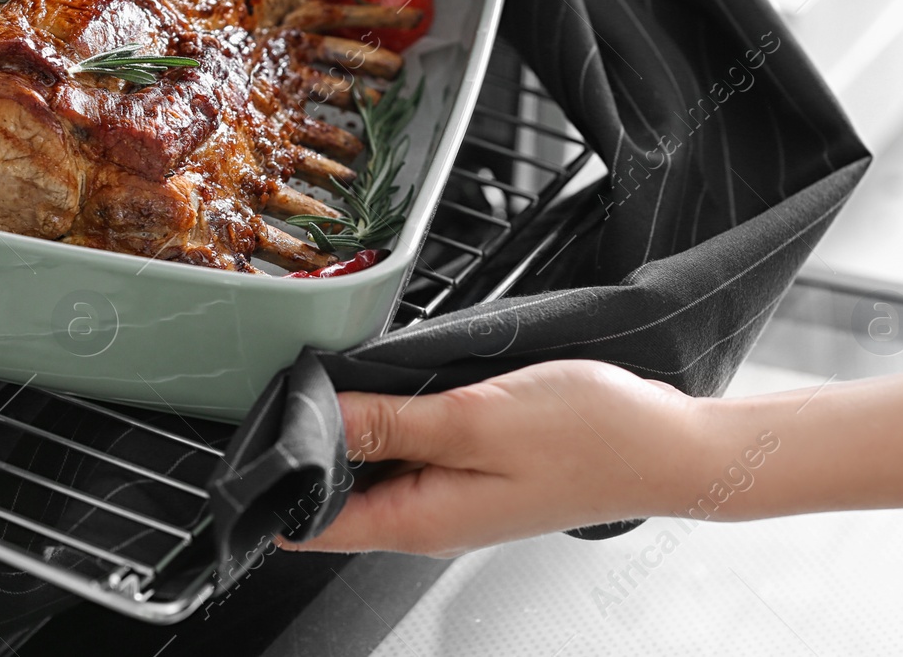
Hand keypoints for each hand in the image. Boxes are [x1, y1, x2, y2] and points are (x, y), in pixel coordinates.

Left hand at [281, 351, 902, 557]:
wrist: (669, 443)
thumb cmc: (589, 435)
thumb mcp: (474, 418)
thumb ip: (390, 423)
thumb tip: (318, 421)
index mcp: (419, 519)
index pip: (312, 523)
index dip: (267, 488)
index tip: (233, 447)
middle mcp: (428, 516)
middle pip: (334, 494)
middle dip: (299, 449)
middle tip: (272, 389)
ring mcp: (452, 494)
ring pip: (370, 469)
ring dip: (344, 430)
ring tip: (316, 380)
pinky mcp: (474, 467)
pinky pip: (409, 450)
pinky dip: (386, 421)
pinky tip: (381, 385)